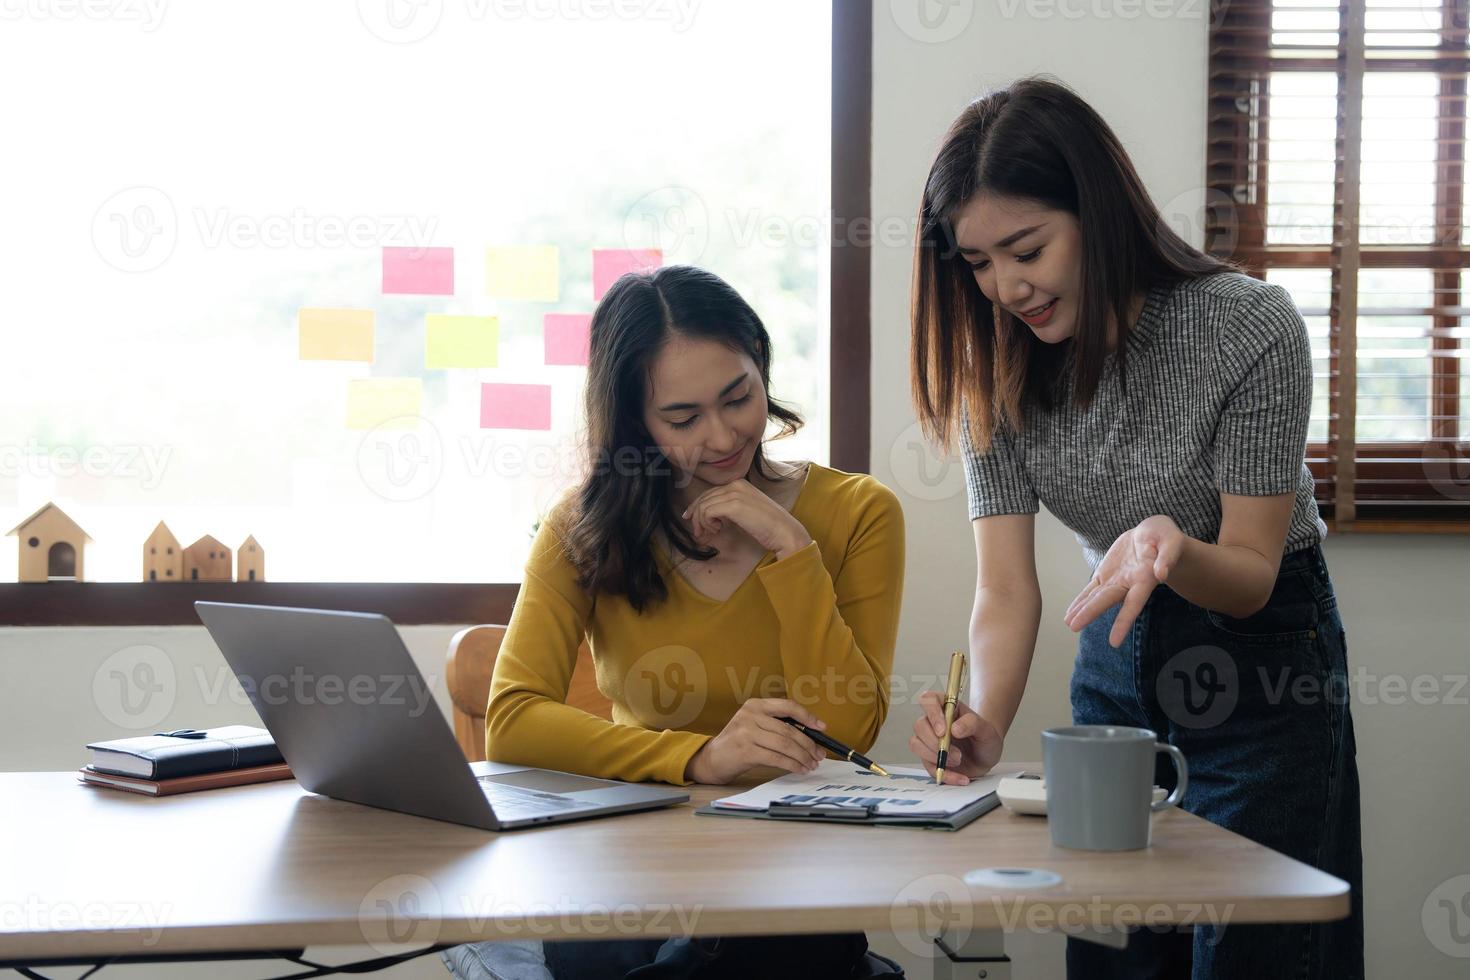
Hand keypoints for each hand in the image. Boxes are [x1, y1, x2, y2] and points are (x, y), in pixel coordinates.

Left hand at [681, 479, 811, 558]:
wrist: (784, 531)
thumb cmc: (768, 526)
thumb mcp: (747, 511)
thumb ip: (730, 507)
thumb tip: (710, 514)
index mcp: (739, 483)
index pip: (710, 492)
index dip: (698, 506)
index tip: (692, 519)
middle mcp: (735, 484)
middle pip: (704, 497)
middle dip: (696, 516)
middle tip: (698, 532)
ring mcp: (734, 493)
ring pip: (703, 506)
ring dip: (702, 523)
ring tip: (711, 533)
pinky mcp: (732, 505)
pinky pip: (706, 512)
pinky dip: (707, 523)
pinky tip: (718, 530)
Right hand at [684, 698, 828, 784]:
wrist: (713, 758)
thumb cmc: (740, 743)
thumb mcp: (755, 725)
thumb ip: (777, 725)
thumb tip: (811, 737)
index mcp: (756, 705)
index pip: (787, 706)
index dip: (807, 716)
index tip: (821, 728)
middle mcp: (750, 715)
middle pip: (789, 729)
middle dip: (808, 744)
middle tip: (819, 754)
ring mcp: (746, 732)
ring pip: (785, 744)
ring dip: (802, 756)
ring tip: (811, 764)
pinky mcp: (745, 751)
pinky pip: (776, 758)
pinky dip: (792, 765)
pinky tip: (799, 769)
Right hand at [908, 691, 1003, 784]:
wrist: (986, 756)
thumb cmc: (985, 737)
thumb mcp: (986, 729)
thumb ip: (972, 723)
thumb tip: (954, 728)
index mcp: (945, 707)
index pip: (928, 700)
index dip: (932, 714)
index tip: (943, 731)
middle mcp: (933, 721)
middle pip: (920, 726)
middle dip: (936, 743)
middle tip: (957, 753)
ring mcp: (928, 740)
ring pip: (916, 744)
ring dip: (936, 757)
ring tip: (958, 761)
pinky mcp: (929, 758)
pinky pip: (927, 767)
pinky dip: (944, 774)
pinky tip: (960, 777)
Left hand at [1064, 515, 1185, 646]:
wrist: (1153, 535)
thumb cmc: (1166, 538)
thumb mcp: (1171, 541)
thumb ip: (1167, 557)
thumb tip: (1161, 573)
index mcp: (1145, 579)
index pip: (1133, 604)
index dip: (1123, 622)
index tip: (1114, 642)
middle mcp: (1129, 584)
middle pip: (1108, 600)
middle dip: (1090, 613)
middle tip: (1073, 627)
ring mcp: (1116, 579)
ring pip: (1096, 596)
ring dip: (1082, 610)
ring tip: (1068, 623)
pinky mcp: (1107, 573)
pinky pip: (1092, 588)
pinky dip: (1081, 599)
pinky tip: (1071, 611)